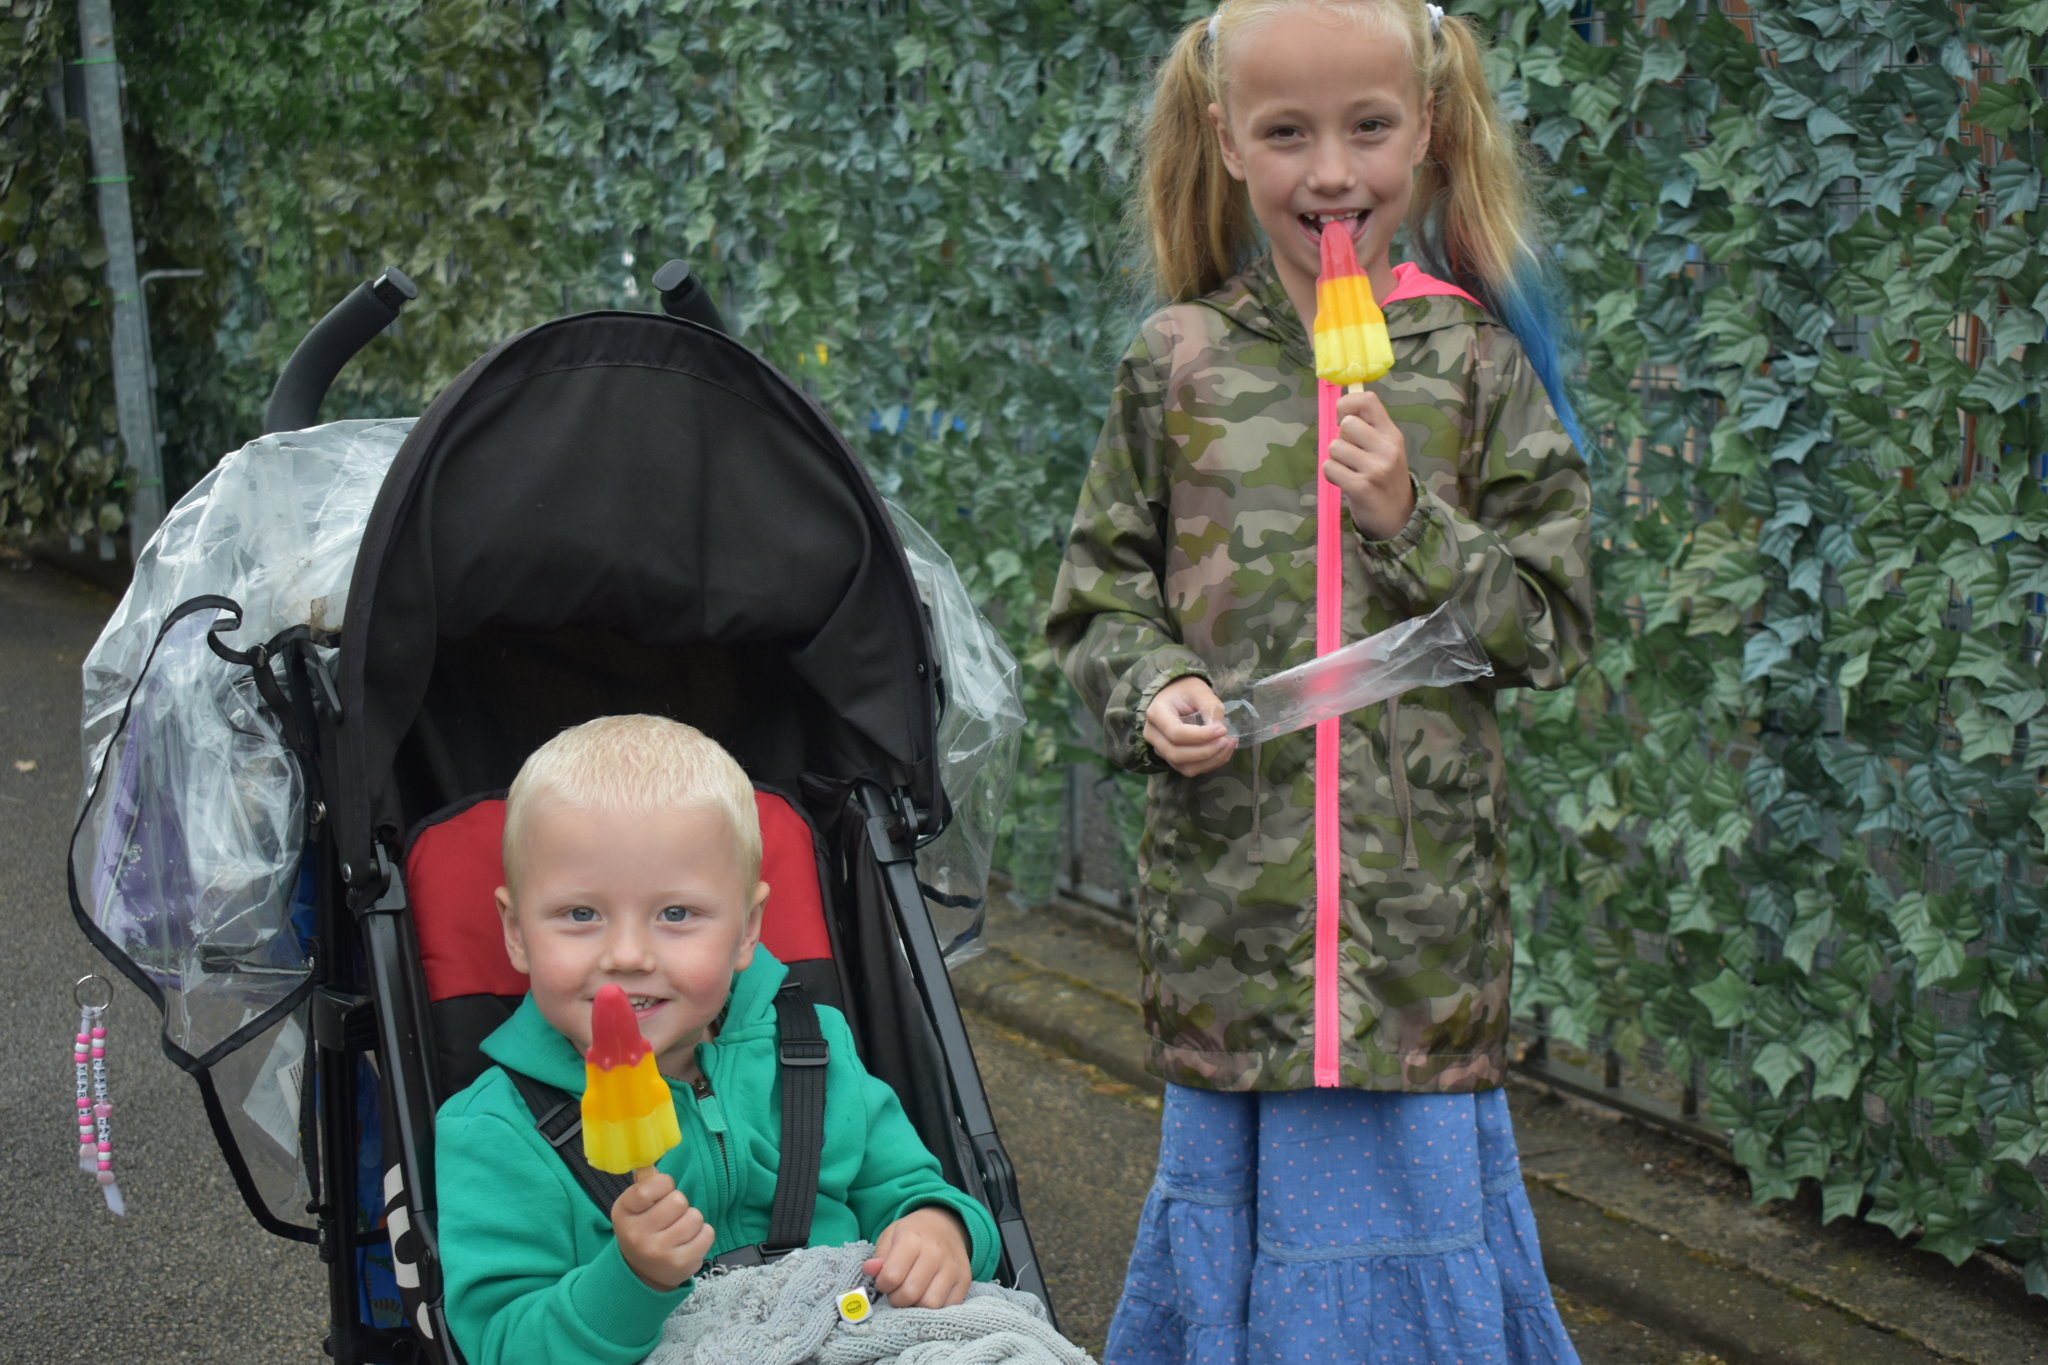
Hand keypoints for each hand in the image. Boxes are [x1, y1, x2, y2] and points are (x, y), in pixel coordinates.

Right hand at [611, 1168, 714, 1290]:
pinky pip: (707, 1234)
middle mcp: (637, 1235)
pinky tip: (688, 1242)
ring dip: (691, 1220)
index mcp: (623, 1213)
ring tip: (679, 1230)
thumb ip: (645, 1183)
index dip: (663, 1184)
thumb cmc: (642, 1229)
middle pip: (678, 1200)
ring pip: (694, 1217)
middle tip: (670, 1216)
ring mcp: (659, 1252)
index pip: (648, 1187)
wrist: (642, 1273)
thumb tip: (651, 1161)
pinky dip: (702, 1235)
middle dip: (679, 1204)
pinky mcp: (680, 1264)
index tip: (662, 1191)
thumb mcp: (634, 1207)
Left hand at [862, 1206, 971, 1308]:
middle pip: (910, 1293)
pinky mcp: (964, 1281)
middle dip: (897, 1299)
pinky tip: (926, 1297)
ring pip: (930, 1304)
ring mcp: (952, 1268)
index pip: (891, 1276)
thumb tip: (870, 1270)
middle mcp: (935, 1253)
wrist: (946, 1227)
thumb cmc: (912, 1235)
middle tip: (896, 1292)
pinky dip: (934, 1310)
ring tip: (912, 1296)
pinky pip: (948, 1307)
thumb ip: (879, 1256)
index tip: (885, 1282)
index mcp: (912, 1240)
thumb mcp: (891, 1237)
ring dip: (916, 1307)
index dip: (883, 1284)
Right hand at [1143, 675, 1236, 776]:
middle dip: (1206, 752)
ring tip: (1228, 745)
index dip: (1201, 736)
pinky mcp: (1171, 758)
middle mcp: (1153, 735)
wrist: (1174, 696)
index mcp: (1156, 713)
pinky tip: (1223, 752)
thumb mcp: (1198, 690)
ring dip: (1210, 761)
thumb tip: (1220, 729)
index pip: (1176, 733)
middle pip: (1177, 754)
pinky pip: (1189, 769)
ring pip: (1184, 767)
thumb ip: (1210, 706)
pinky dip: (1209, 764)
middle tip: (1227, 740)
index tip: (1223, 729)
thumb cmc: (1185, 691)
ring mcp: (1160, 749)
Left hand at [1325, 388, 1415, 541]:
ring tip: (1350, 470)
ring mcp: (1375, 468)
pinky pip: (1329, 467)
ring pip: (1335, 447)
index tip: (1342, 418)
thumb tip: (1340, 407)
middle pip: (1347, 424)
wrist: (1398, 517)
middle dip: (1341, 438)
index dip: (1347, 404)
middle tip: (1351, 454)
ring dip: (1336, 459)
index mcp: (1392, 434)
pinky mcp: (1360, 487)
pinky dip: (1331, 474)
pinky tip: (1345, 481)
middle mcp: (1387, 448)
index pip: (1367, 401)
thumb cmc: (1385, 477)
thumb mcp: (1385, 448)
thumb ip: (1368, 427)